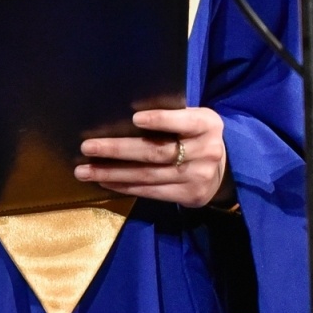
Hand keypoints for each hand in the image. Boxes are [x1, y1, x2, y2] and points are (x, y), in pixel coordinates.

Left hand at [75, 107, 229, 207]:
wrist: (227, 169)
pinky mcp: (189, 195)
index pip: (183, 122)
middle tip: (88, 147)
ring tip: (85, 170)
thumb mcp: (196, 119)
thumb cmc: (199, 135)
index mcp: (207, 124)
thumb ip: (173, 117)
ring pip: (148, 175)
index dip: (161, 121)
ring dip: (113, 173)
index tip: (134, 118)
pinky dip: (125, 186)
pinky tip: (105, 181)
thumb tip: (125, 116)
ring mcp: (197, 176)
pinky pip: (151, 192)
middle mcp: (205, 151)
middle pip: (157, 152)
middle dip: (119, 150)